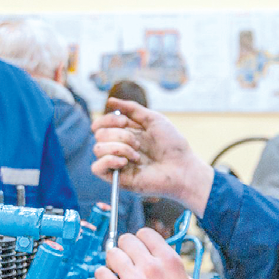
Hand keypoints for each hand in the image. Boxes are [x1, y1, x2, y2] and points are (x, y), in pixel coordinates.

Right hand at [92, 99, 213, 214]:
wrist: (182, 167)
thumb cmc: (172, 145)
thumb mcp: (153, 119)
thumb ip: (132, 108)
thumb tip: (110, 100)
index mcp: (125, 133)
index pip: (101, 124)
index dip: (107, 119)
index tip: (124, 120)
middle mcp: (118, 147)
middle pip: (99, 134)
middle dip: (119, 135)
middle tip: (138, 142)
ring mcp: (116, 163)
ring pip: (97, 149)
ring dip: (119, 148)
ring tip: (137, 156)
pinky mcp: (116, 178)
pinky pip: (96, 168)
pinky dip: (109, 161)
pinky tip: (124, 162)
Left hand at [95, 229, 199, 278]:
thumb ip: (172, 269)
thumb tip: (161, 262)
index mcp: (169, 260)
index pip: (145, 233)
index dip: (139, 241)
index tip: (136, 249)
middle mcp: (151, 266)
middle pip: (125, 240)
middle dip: (123, 250)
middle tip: (124, 262)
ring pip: (111, 254)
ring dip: (112, 263)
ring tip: (116, 275)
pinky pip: (101, 274)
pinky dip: (102, 278)